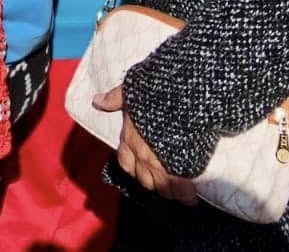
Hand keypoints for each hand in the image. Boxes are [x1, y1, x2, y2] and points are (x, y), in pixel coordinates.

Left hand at [95, 85, 196, 205]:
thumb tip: (97, 101)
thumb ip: (115, 98)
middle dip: (151, 182)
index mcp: (129, 138)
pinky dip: (185, 195)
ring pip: (160, 187)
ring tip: (177, 191)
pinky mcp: (182, 169)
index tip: (141, 168)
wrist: (184, 99)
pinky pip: (181, 189)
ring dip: (167, 190)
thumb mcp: (131, 91)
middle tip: (162, 182)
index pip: (125, 161)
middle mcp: (142, 155)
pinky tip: (191, 197)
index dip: (133, 167)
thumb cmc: (156, 93)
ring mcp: (161, 165)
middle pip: (143, 178)